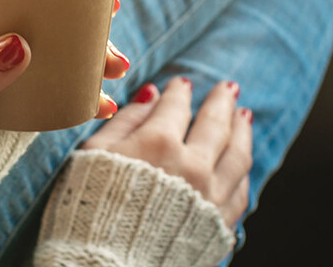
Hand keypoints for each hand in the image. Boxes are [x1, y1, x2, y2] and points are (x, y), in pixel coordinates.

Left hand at [0, 0, 131, 116]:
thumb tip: (17, 46)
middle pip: (38, 24)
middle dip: (82, 34)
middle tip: (115, 55)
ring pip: (46, 55)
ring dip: (85, 62)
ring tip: (116, 77)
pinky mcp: (2, 98)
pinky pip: (42, 86)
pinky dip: (72, 92)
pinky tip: (100, 104)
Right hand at [80, 77, 252, 225]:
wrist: (101, 266)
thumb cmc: (88, 209)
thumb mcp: (94, 155)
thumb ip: (124, 121)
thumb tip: (149, 95)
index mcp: (157, 144)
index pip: (175, 106)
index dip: (179, 92)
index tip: (182, 83)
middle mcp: (191, 166)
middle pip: (215, 124)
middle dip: (222, 102)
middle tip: (229, 87)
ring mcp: (209, 197)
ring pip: (236, 155)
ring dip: (242, 131)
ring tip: (244, 117)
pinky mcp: (217, 226)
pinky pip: (240, 192)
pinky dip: (242, 171)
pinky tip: (241, 162)